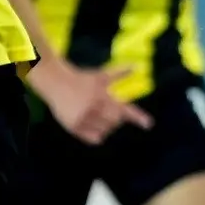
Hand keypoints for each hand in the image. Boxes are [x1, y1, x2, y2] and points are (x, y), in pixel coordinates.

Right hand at [29, 59, 150, 144]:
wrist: (55, 81)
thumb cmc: (81, 79)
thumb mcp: (101, 75)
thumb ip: (119, 73)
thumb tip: (137, 66)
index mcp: (103, 95)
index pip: (124, 109)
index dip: (137, 117)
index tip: (149, 124)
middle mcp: (94, 108)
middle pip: (115, 122)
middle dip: (114, 119)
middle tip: (106, 111)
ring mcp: (84, 118)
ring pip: (105, 131)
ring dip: (105, 126)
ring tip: (95, 115)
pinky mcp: (74, 126)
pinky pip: (94, 138)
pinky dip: (96, 135)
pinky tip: (91, 124)